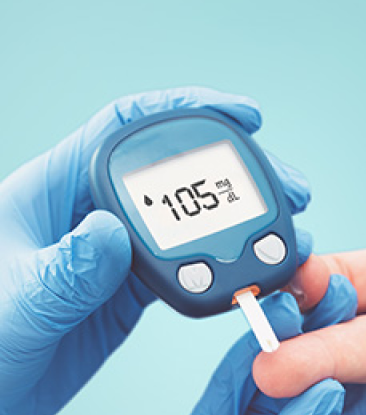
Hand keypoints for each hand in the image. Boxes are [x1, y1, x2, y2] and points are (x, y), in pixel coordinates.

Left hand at [0, 87, 310, 414]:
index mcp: (57, 192)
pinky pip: (191, 266)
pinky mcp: (132, 288)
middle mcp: (93, 213)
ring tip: (287, 238)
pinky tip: (256, 271)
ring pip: (192, 220)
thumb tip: (112, 233)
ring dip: (244, 223)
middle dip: (239, 174)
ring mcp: (117, 251)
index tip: (244, 115)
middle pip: (176, 173)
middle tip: (289, 191)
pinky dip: (227, 266)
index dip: (187, 109)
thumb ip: (65, 271)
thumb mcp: (15, 305)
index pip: (126, 127)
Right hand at [81, 277, 365, 414]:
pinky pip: (217, 407)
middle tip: (332, 293)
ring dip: (278, 348)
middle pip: (310, 400)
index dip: (360, 371)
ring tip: (291, 300)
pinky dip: (232, 371)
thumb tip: (326, 399)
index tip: (365, 321)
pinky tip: (250, 338)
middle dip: (322, 344)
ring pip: (264, 395)